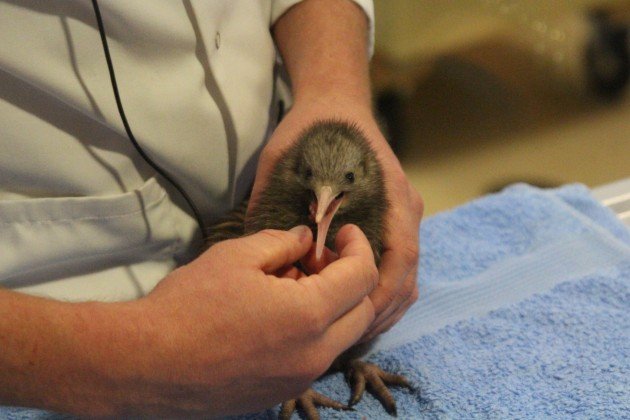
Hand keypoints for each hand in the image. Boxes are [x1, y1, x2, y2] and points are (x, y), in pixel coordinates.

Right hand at [115, 224, 376, 416]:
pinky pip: (316, 356)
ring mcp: (300, 378)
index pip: (362, 277)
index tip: (343, 232)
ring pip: (341, 335)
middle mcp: (315, 353)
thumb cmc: (189, 305)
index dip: (359, 247)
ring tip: (291, 284)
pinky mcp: (282, 392)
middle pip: (363, 311)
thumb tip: (305, 239)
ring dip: (333, 305)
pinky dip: (314, 331)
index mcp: (309, 315)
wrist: (147, 365)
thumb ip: (281, 243)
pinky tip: (278, 316)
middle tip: (319, 259)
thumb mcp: (236, 257)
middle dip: (353, 278)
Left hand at [249, 98, 422, 342]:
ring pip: (407, 275)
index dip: (380, 293)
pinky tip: (353, 305)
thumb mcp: (285, 165)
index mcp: (388, 193)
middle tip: (347, 339)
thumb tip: (265, 260)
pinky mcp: (394, 219)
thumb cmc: (310, 134)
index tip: (352, 316)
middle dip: (381, 311)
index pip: (400, 255)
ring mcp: (403, 214)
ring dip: (383, 306)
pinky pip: (398, 265)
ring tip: (350, 331)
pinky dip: (381, 291)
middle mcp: (404, 207)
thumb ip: (280, 207)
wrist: (335, 104)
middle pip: (408, 274)